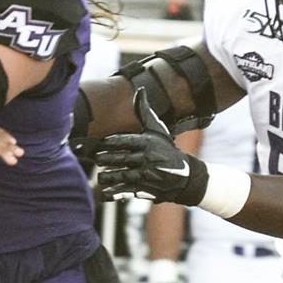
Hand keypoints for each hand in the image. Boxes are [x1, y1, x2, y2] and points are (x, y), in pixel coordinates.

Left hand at [91, 94, 207, 204]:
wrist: (185, 176)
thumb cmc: (167, 150)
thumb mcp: (157, 130)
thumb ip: (144, 112)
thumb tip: (140, 91)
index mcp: (147, 143)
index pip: (123, 141)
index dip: (109, 143)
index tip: (101, 144)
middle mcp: (146, 158)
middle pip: (119, 158)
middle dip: (104, 159)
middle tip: (97, 158)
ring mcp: (145, 175)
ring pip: (120, 175)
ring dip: (107, 176)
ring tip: (101, 175)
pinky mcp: (144, 189)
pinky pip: (125, 190)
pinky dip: (114, 192)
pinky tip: (105, 192)